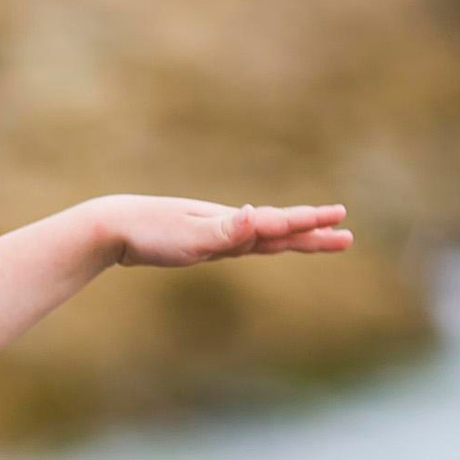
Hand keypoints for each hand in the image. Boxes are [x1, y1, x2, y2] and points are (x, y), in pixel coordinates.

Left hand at [101, 195, 351, 268]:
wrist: (112, 228)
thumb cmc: (149, 232)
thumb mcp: (189, 236)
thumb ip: (225, 230)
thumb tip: (255, 215)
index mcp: (231, 222)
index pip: (279, 223)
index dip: (310, 223)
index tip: (340, 218)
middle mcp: (229, 224)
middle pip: (279, 231)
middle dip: (312, 234)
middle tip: (347, 236)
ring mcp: (216, 233)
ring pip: (264, 237)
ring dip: (292, 238)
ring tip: (319, 238)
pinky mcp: (201, 243)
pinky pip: (242, 243)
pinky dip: (260, 242)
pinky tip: (264, 240)